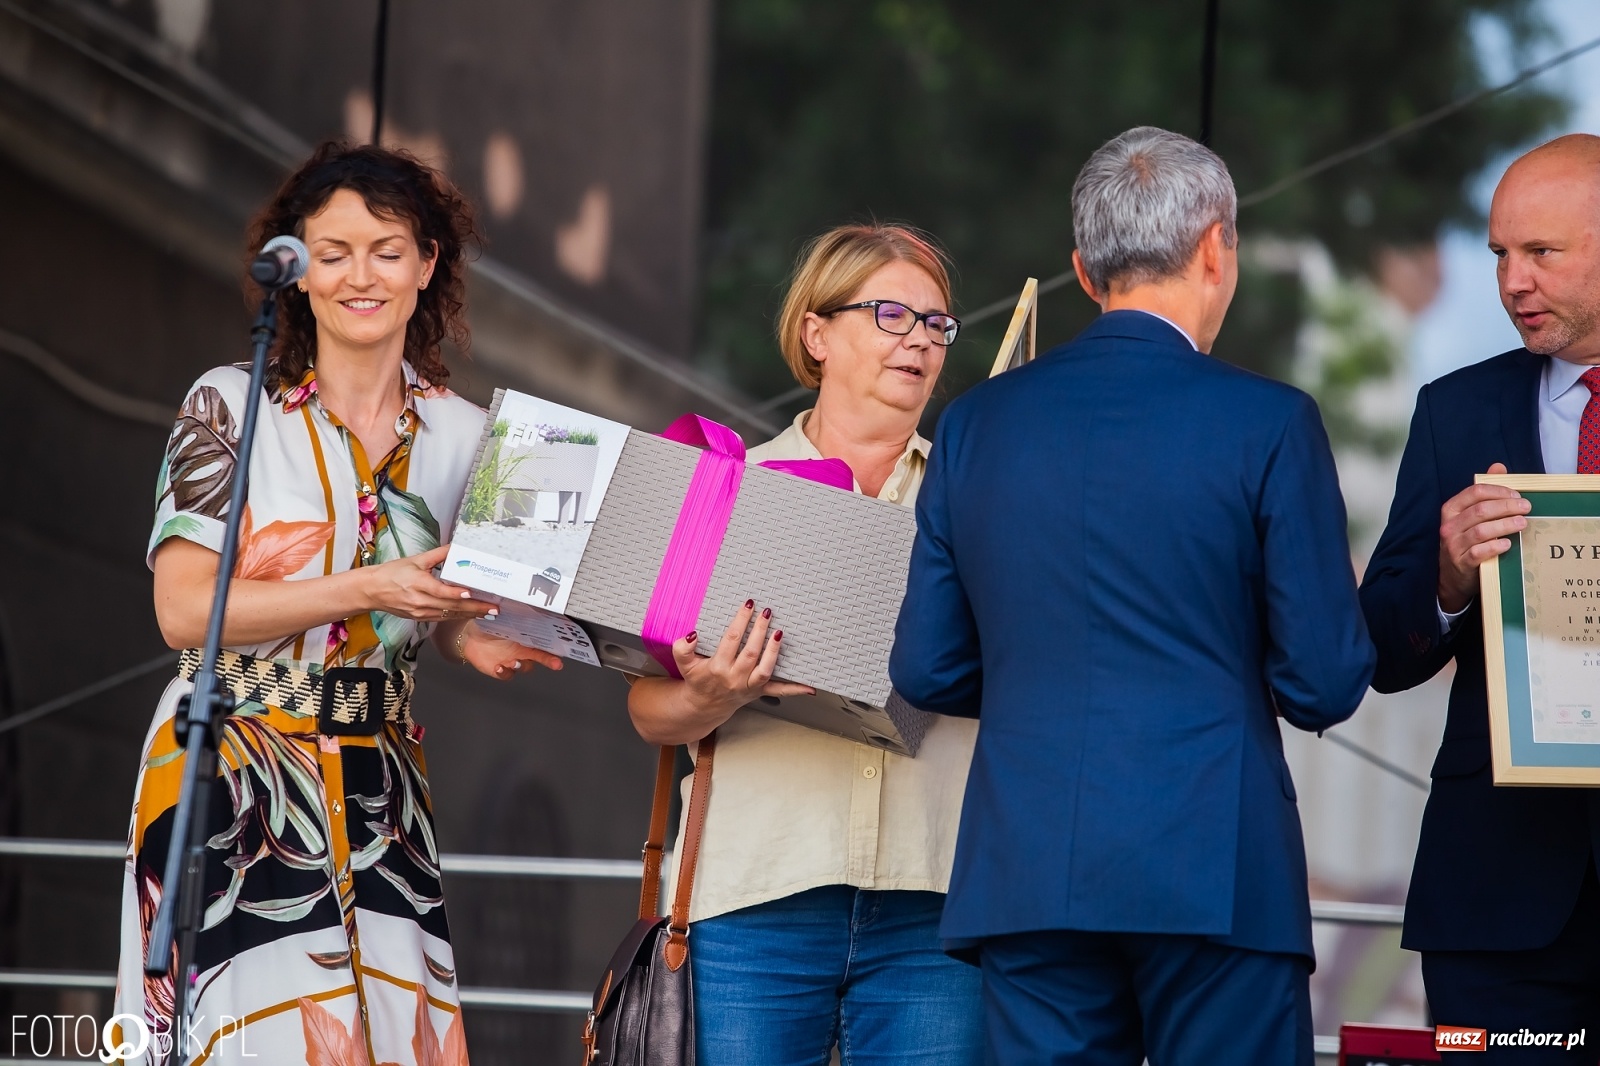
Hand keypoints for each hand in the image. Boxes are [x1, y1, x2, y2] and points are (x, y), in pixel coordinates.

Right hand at [363, 545, 496, 621]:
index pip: (441, 591)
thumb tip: (457, 547)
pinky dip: (458, 616)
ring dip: (470, 614)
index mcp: (418, 584)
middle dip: (474, 608)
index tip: (472, 593)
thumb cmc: (392, 573)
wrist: (372, 591)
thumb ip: (438, 554)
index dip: (457, 594)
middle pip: (451, 606)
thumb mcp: (416, 560)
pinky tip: (471, 614)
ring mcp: (420, 612)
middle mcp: (420, 601)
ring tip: (488, 613)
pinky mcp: (420, 618)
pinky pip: (443, 618)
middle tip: (493, 608)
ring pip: (449, 614)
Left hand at [457, 621, 563, 679]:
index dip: (555, 645)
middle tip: (557, 663)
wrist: (469, 635)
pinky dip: (505, 672)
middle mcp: (522, 650)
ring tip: (515, 662)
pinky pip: (507, 675)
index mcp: (526, 636)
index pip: (545, 641)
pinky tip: (500, 667)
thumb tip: (522, 600)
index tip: (564, 647)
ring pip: (524, 667)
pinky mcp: (499, 669)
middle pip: (541, 657)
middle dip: (550, 660)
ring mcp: (512, 660)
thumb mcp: (501, 616)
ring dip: (522, 665)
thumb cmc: (488, 624)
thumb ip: (512, 613)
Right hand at [670, 600, 813, 719]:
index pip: (731, 640)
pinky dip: (795, 689)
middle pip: (750, 653)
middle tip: (767, 613)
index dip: (740, 621)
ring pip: (765, 670)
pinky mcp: (759, 692)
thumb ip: (683, 649)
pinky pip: (779, 690)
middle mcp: (734, 678)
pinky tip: (810, 686)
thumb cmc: (698, 680)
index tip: (749, 604)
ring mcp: (749, 687)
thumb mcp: (684, 665)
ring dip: (774, 651)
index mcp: (717, 668)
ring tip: (780, 633)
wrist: (704, 705)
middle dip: (759, 631)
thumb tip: (692, 635)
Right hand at [1438, 463, 1529, 612]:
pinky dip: (1495, 547)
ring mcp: (1454, 545)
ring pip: (1481, 530)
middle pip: (1480, 510)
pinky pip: (1479, 552)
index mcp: (1451, 510)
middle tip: (1526, 507)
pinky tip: (1508, 544)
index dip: (1498, 491)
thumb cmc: (1465, 540)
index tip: (1517, 495)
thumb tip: (1498, 467)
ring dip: (1505, 525)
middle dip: (1507, 506)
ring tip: (1522, 523)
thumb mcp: (1469, 516)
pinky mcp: (1461, 563)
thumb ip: (1483, 492)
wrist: (1452, 576)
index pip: (1474, 492)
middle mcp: (1449, 526)